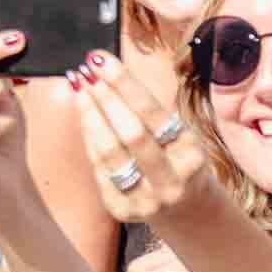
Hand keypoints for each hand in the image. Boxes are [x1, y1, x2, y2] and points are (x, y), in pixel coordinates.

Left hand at [71, 51, 215, 223]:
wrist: (189, 212)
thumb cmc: (181, 162)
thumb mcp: (182, 137)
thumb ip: (151, 114)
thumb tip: (111, 76)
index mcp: (191, 154)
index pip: (152, 112)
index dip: (124, 83)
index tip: (101, 60)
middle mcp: (171, 179)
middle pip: (130, 133)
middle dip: (105, 99)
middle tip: (87, 74)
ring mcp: (146, 198)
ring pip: (110, 153)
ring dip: (91, 118)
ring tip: (81, 92)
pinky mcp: (123, 210)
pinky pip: (100, 170)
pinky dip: (91, 141)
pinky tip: (86, 120)